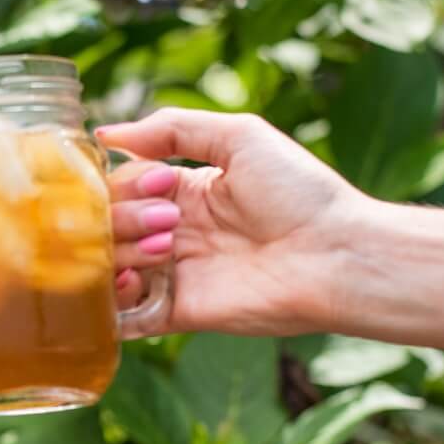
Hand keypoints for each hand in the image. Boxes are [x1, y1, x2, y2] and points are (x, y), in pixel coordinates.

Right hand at [97, 109, 365, 337]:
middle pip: (109, 223)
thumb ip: (173, 128)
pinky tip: (131, 279)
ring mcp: (174, 274)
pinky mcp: (177, 313)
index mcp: (185, 191)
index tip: (163, 183)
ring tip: (164, 247)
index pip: (123, 183)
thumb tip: (107, 133)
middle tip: (169, 220)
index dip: (128, 181)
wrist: (337, 257)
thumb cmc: (300, 193)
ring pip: (108, 263)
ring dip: (122, 249)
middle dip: (124, 216)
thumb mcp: (240, 137)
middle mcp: (173, 232)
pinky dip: (111, 298)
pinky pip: (123, 315)